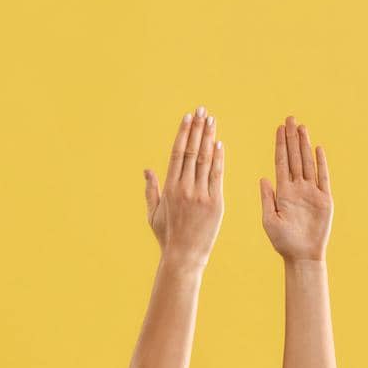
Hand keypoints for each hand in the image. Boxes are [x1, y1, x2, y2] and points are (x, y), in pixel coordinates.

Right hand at [143, 105, 224, 267]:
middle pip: (192, 151)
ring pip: (205, 160)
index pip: (178, 153)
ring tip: (212, 121)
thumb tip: (147, 170)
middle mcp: (185, 188)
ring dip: (209, 138)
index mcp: (169, 188)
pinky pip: (217, 176)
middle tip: (202, 111)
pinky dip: (218, 159)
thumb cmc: (167, 237)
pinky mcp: (215, 204)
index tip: (188, 117)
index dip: (183, 133)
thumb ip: (151, 190)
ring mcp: (201, 195)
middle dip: (198, 129)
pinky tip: (219, 144)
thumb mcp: (153, 214)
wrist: (184, 257)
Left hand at [259, 115, 332, 261]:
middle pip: (294, 158)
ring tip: (302, 127)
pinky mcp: (324, 200)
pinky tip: (318, 148)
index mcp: (283, 192)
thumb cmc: (283, 242)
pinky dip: (321, 163)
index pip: (281, 162)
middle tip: (290, 118)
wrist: (301, 256)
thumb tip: (263, 177)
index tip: (279, 128)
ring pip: (307, 163)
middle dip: (292, 138)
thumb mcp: (269, 220)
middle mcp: (297, 189)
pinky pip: (323, 177)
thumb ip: (266, 199)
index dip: (280, 145)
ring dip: (305, 145)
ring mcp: (311, 193)